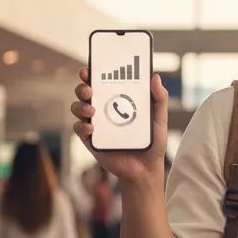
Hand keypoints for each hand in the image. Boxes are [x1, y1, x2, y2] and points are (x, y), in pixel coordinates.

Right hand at [71, 66, 168, 183]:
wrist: (146, 169)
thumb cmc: (152, 142)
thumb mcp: (159, 119)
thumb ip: (159, 99)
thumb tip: (156, 77)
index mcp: (117, 100)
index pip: (101, 82)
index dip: (92, 73)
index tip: (90, 68)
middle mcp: (103, 110)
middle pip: (85, 93)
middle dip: (82, 87)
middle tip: (89, 89)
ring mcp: (95, 125)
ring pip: (78, 108)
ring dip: (80, 106)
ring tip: (91, 110)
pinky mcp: (91, 141)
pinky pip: (79, 130)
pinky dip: (81, 127)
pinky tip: (91, 128)